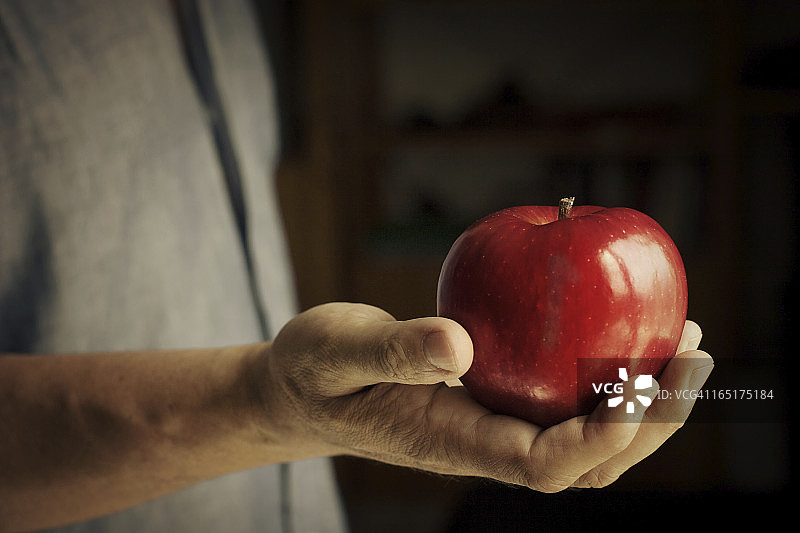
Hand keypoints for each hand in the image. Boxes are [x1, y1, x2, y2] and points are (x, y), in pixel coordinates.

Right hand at [258, 302, 712, 490]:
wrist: (306, 389)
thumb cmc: (314, 371)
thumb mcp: (336, 351)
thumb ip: (391, 351)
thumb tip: (460, 345)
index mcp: (453, 443)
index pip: (545, 465)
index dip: (601, 438)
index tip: (640, 389)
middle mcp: (487, 441)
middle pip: (590, 460)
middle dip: (652, 420)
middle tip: (693, 352)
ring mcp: (496, 423)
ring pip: (589, 435)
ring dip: (646, 398)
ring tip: (684, 338)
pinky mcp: (498, 398)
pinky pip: (566, 398)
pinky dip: (609, 372)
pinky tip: (627, 324)